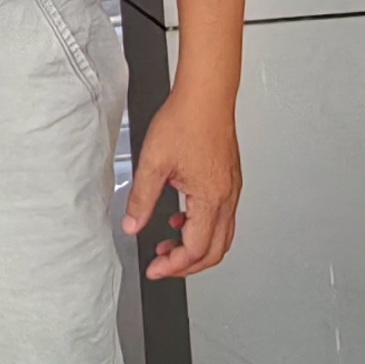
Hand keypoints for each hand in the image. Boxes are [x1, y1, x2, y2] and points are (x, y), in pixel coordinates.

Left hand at [124, 85, 240, 278]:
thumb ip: (142, 198)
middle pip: (215, 251)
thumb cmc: (186, 120)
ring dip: (196, 246)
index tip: (156, 269)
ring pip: (222, 235)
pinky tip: (181, 216)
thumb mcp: (153, 162)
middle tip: (163, 264)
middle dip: (188, 265)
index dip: (174, 266)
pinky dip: (202, 226)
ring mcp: (231, 189)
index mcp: (210, 199)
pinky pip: (222, 216)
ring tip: (169, 243)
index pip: (196, 250)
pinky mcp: (229, 179)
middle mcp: (227, 198)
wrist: (206, 94)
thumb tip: (133, 225)